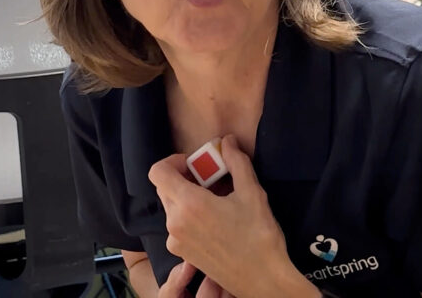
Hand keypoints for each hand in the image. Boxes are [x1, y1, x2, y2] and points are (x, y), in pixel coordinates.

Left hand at [149, 136, 316, 297]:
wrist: (263, 279)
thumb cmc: (259, 236)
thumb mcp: (252, 193)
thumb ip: (236, 161)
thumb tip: (228, 141)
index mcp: (188, 204)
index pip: (158, 172)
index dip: (173, 161)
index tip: (195, 163)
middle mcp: (175, 223)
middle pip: (165, 188)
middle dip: (184, 178)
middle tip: (210, 179)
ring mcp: (176, 241)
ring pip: (172, 207)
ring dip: (188, 197)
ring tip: (217, 201)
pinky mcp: (183, 255)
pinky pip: (178, 226)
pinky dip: (190, 217)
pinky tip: (215, 221)